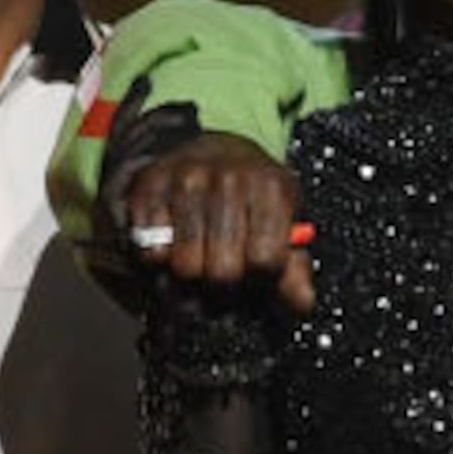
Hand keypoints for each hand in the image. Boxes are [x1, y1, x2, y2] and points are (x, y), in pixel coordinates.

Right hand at [117, 131, 314, 313]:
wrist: (212, 150)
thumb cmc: (253, 195)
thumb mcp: (284, 221)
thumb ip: (294, 266)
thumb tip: (302, 303)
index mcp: (271, 187)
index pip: (264, 261)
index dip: (261, 276)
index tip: (256, 268)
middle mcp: (229, 178)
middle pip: (222, 270)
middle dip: (225, 280)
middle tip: (226, 265)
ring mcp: (186, 179)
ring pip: (185, 265)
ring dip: (193, 271)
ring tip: (203, 253)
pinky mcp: (150, 186)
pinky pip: (150, 251)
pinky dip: (161, 256)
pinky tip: (176, 239)